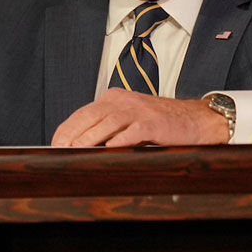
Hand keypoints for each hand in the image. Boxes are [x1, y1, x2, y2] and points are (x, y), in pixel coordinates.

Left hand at [51, 90, 229, 147]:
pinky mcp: (154, 122)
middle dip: (72, 136)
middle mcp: (123, 101)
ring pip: (107, 123)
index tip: (54, 147)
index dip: (66, 131)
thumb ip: (107, 129)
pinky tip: (109, 150)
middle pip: (90, 117)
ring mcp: (139, 110)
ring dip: (90, 139)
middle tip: (59, 153)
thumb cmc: (161, 124)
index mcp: (114, 99)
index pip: (81, 114)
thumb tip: (79, 149)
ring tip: (76, 152)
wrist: (196, 120)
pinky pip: (132, 131)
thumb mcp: (129, 120)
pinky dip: (119, 141)